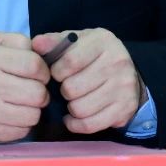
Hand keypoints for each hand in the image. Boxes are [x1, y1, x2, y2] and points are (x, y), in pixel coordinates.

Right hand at [0, 31, 49, 143]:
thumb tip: (44, 54)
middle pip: (37, 94)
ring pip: (32, 116)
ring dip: (31, 110)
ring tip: (20, 103)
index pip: (35, 66)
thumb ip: (16, 41)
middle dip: (40, 92)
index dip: (43, 70)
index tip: (36, 73)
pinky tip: (9, 115)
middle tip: (30, 90)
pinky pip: (19, 132)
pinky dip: (20, 125)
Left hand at [32, 28, 146, 133]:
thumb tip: (36, 44)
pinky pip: (90, 125)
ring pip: (79, 109)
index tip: (56, 73)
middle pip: (72, 88)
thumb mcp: (77, 43)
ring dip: (70, 108)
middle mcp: (117, 62)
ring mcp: (123, 87)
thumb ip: (55, 42)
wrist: (129, 73)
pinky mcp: (124, 109)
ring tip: (73, 100)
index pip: (69, 62)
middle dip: (63, 90)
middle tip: (67, 88)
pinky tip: (74, 117)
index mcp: (102, 41)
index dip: (56, 72)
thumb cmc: (94, 56)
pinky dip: (76, 124)